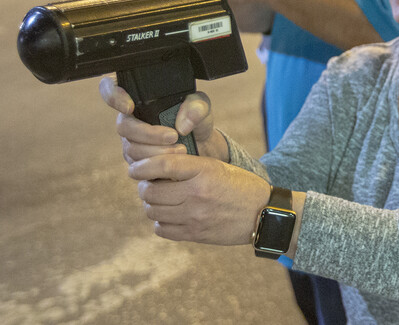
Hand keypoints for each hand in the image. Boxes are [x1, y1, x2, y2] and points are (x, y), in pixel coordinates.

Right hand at [99, 76, 225, 163]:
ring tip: (181, 150)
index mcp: (139, 97)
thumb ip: (196, 107)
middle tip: (173, 136)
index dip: (113, 95)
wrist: (202, 145)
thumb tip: (182, 125)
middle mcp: (130, 119)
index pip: (111, 89)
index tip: (130, 106)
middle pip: (124, 126)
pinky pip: (139, 166)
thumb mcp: (201, 107)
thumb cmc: (196, 119)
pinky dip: (157, 166)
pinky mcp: (137, 162)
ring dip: (157, 151)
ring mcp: (131, 142)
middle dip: (148, 134)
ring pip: (132, 149)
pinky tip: (174, 163)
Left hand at [129, 153, 269, 244]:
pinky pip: (162, 229)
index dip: (142, 166)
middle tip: (148, 184)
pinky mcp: (195, 234)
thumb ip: (189, 166)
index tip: (134, 169)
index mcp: (204, 171)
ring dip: (151, 205)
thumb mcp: (218, 167)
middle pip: (152, 191)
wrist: (263, 214)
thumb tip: (156, 168)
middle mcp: (197, 194)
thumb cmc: (241, 186)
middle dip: (144, 187)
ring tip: (159, 200)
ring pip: (153, 211)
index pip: (163, 165)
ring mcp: (195, 217)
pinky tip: (169, 216)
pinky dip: (160, 222)